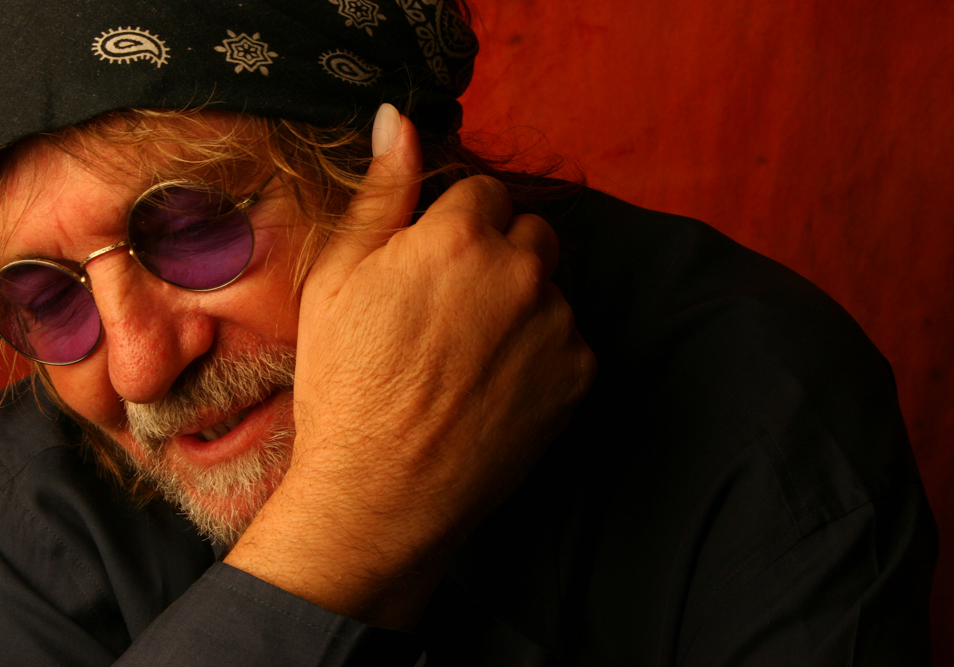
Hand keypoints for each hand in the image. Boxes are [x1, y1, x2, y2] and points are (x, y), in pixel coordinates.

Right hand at [225, 105, 595, 628]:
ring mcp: (556, 326)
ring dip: (521, 305)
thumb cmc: (347, 385)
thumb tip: (399, 121)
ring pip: (548, 289)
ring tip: (470, 355)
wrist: (382, 492)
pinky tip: (496, 385)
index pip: (485, 191)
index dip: (455, 225)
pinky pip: (568, 341)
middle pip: (529, 234)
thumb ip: (382, 192)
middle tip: (452, 309)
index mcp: (459, 237)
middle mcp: (520, 272)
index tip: (433, 264)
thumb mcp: (338, 279)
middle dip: (498, 255)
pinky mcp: (578, 376)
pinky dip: (542, 353)